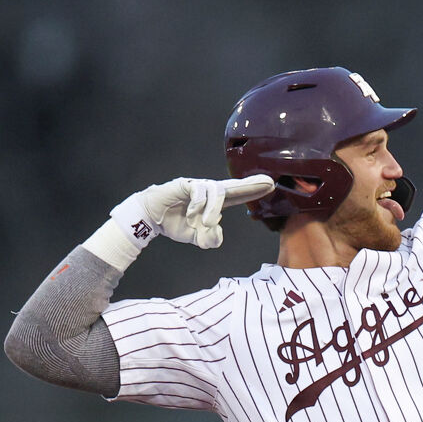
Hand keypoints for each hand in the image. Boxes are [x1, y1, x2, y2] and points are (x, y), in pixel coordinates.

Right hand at [110, 175, 275, 250]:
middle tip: (268, 183)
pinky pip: (197, 191)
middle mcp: (209, 192)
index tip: (272, 186)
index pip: (239, 196)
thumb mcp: (196, 237)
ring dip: (214, 209)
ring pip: (215, 192)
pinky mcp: (184, 184)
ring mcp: (197, 186)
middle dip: (251, 185)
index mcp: (216, 203)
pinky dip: (198, 204)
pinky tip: (192, 213)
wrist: (150, 218)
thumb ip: (209, 239)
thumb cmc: (176, 223)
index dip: (254, 192)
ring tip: (207, 223)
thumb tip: (216, 234)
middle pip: (233, 186)